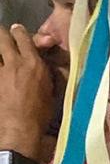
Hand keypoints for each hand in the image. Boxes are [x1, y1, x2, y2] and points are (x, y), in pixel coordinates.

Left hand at [0, 25, 53, 158]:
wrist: (19, 132)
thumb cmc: (40, 116)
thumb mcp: (51, 94)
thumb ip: (48, 75)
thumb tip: (48, 66)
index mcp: (33, 64)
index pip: (24, 37)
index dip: (20, 32)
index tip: (18, 31)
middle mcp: (14, 63)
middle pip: (2, 37)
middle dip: (3, 35)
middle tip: (4, 39)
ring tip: (1, 55)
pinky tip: (0, 71)